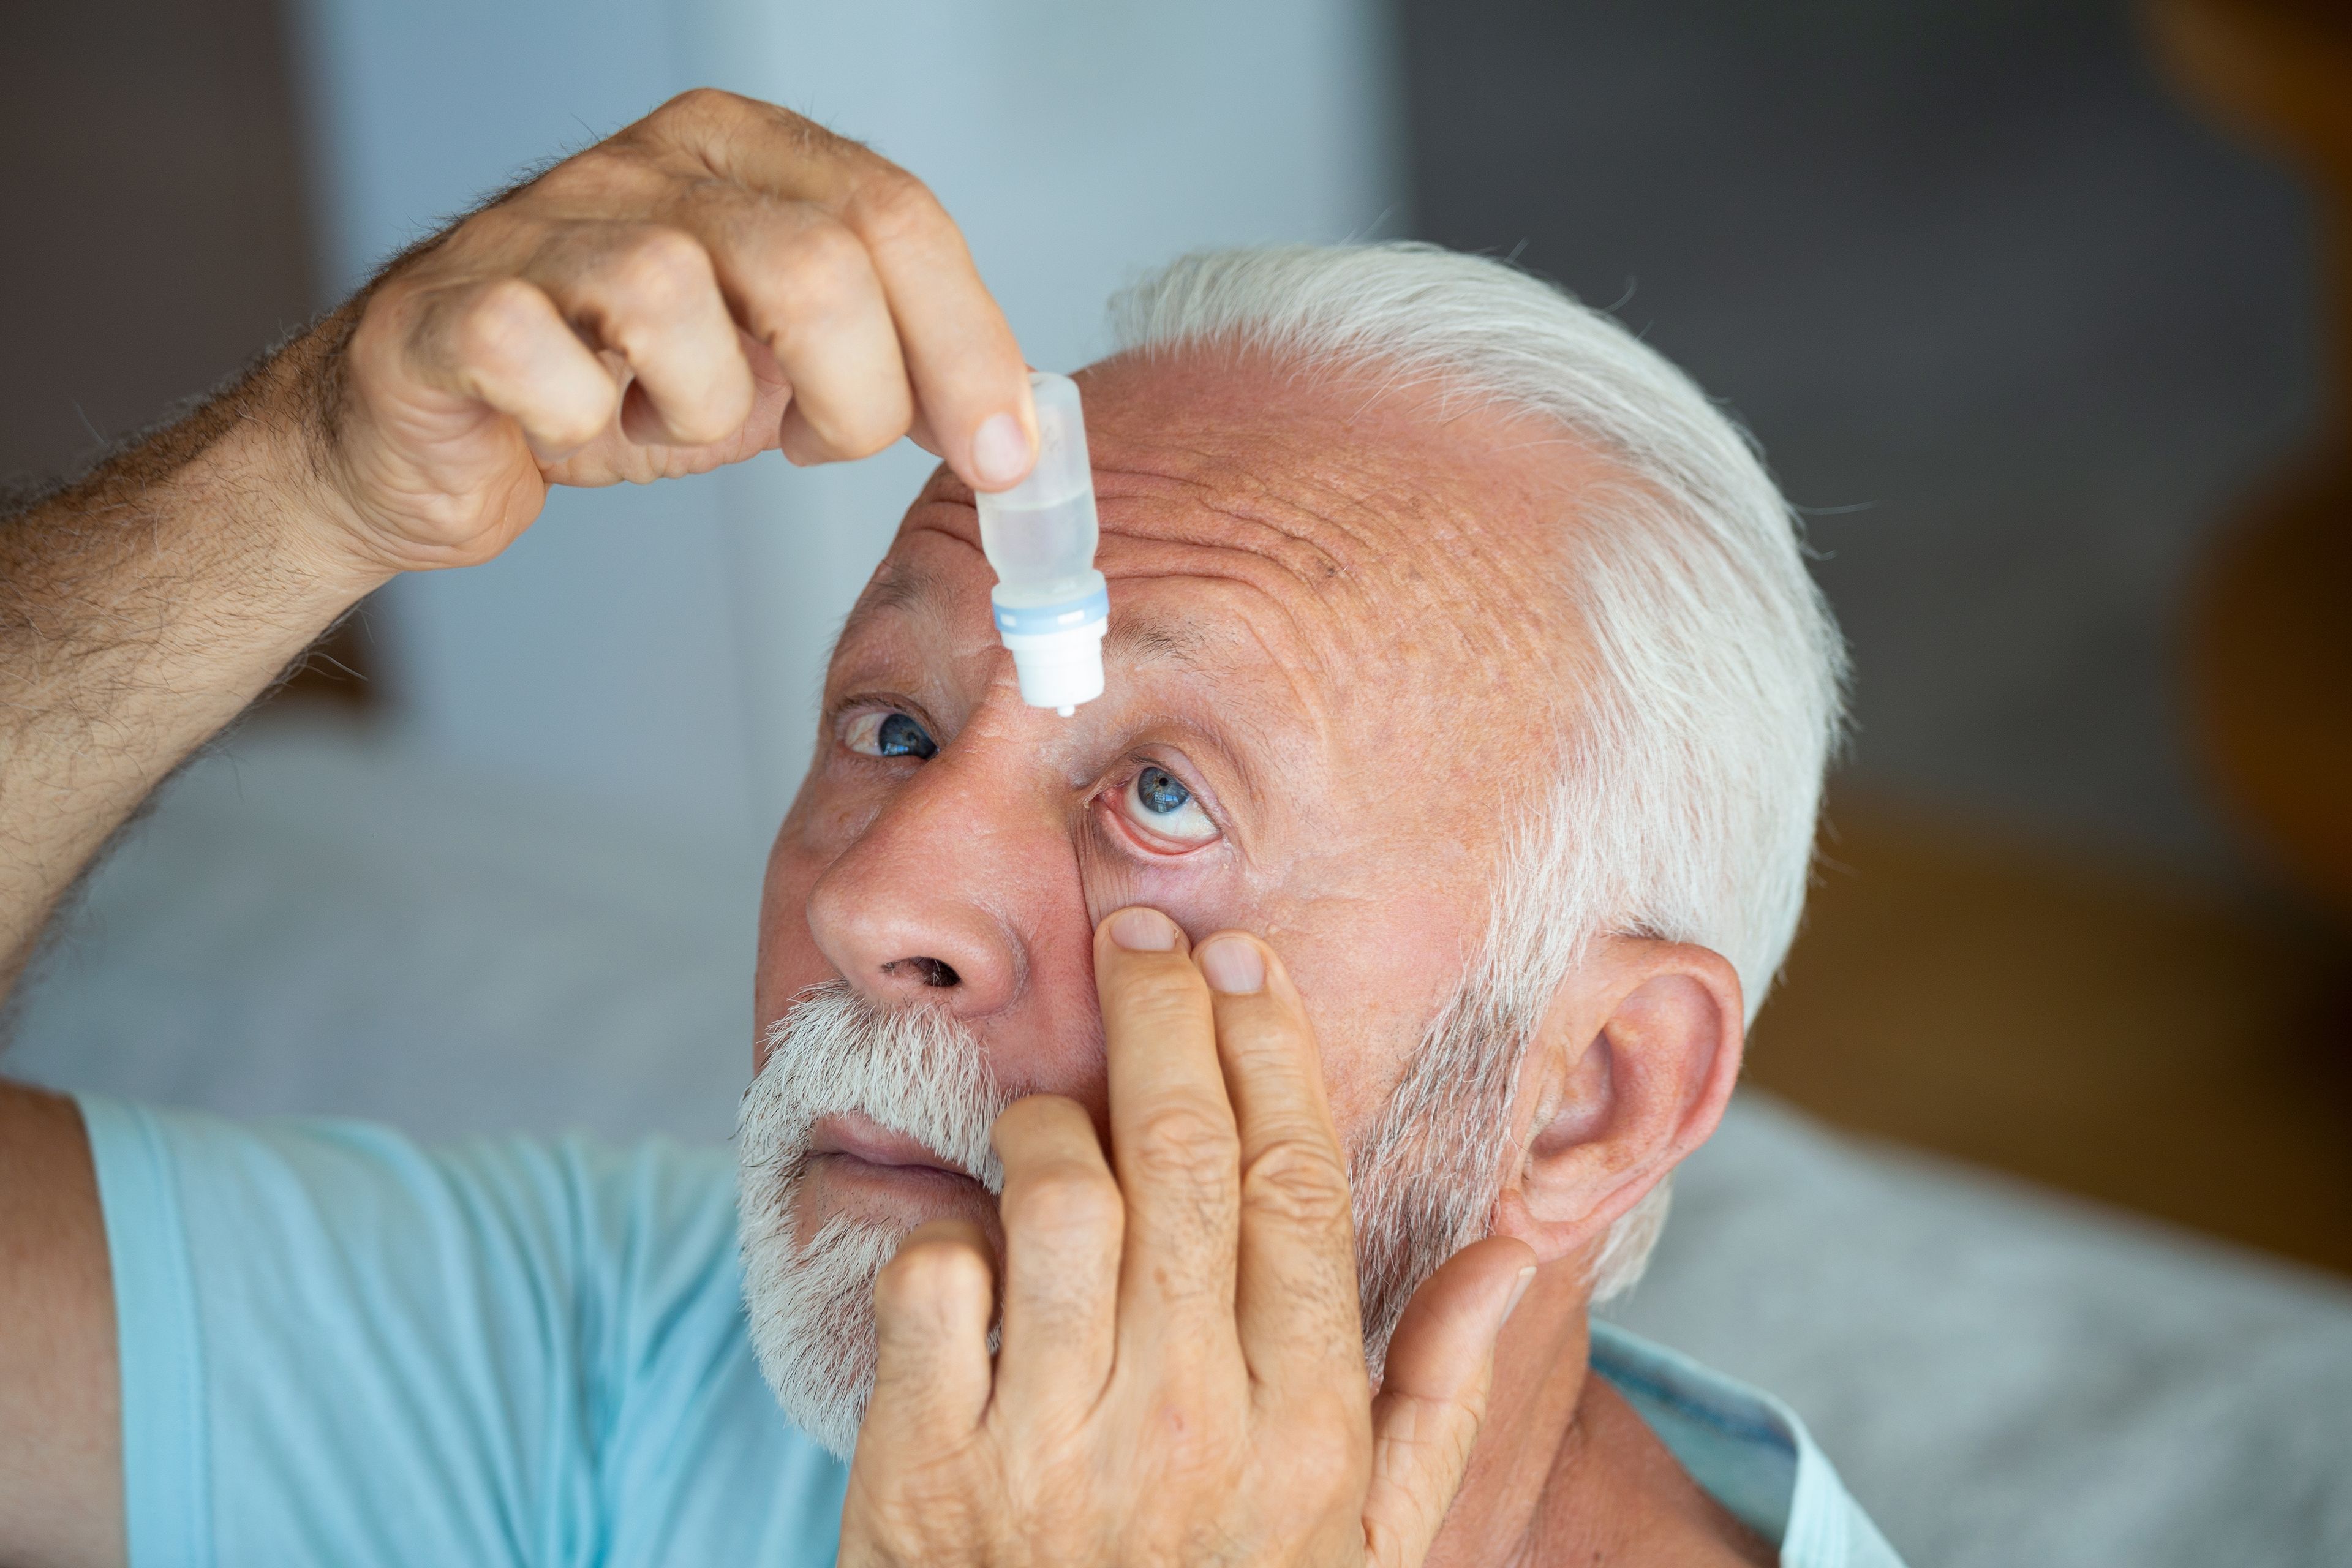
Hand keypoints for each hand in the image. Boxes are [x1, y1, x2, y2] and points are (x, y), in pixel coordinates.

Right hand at [309, 88, 1033, 575]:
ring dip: (705, 409)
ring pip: (682, 303)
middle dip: (857, 394)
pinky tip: (574, 426)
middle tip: (821, 444)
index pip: (897, 217)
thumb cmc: (614, 386)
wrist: (433, 434)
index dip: (967, 346)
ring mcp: (542, 228)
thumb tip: (1018, 420)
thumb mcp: (781, 363)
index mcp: (744, 156)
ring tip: (668, 420)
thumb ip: (892, 360)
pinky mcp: (452, 309)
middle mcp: (648, 167)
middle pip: (818, 260)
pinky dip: (581, 423)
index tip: (1002, 456)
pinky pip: (547, 362)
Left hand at [844, 908, 1537, 1567]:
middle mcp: (1190, 1425)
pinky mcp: (923, 1467)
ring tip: (1055, 1113)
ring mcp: (1050, 1447)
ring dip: (1050, 1124)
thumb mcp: (1364, 1541)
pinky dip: (942, 1240)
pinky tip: (968, 1256)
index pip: (1293, 1188)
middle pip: (1181, 1159)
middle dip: (1163, 1017)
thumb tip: (1514, 1246)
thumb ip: (1437, 1393)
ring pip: (1057, 1197)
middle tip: (1140, 936)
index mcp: (1305, 1428)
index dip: (1270, 1054)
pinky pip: (930, 1282)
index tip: (1243, 962)